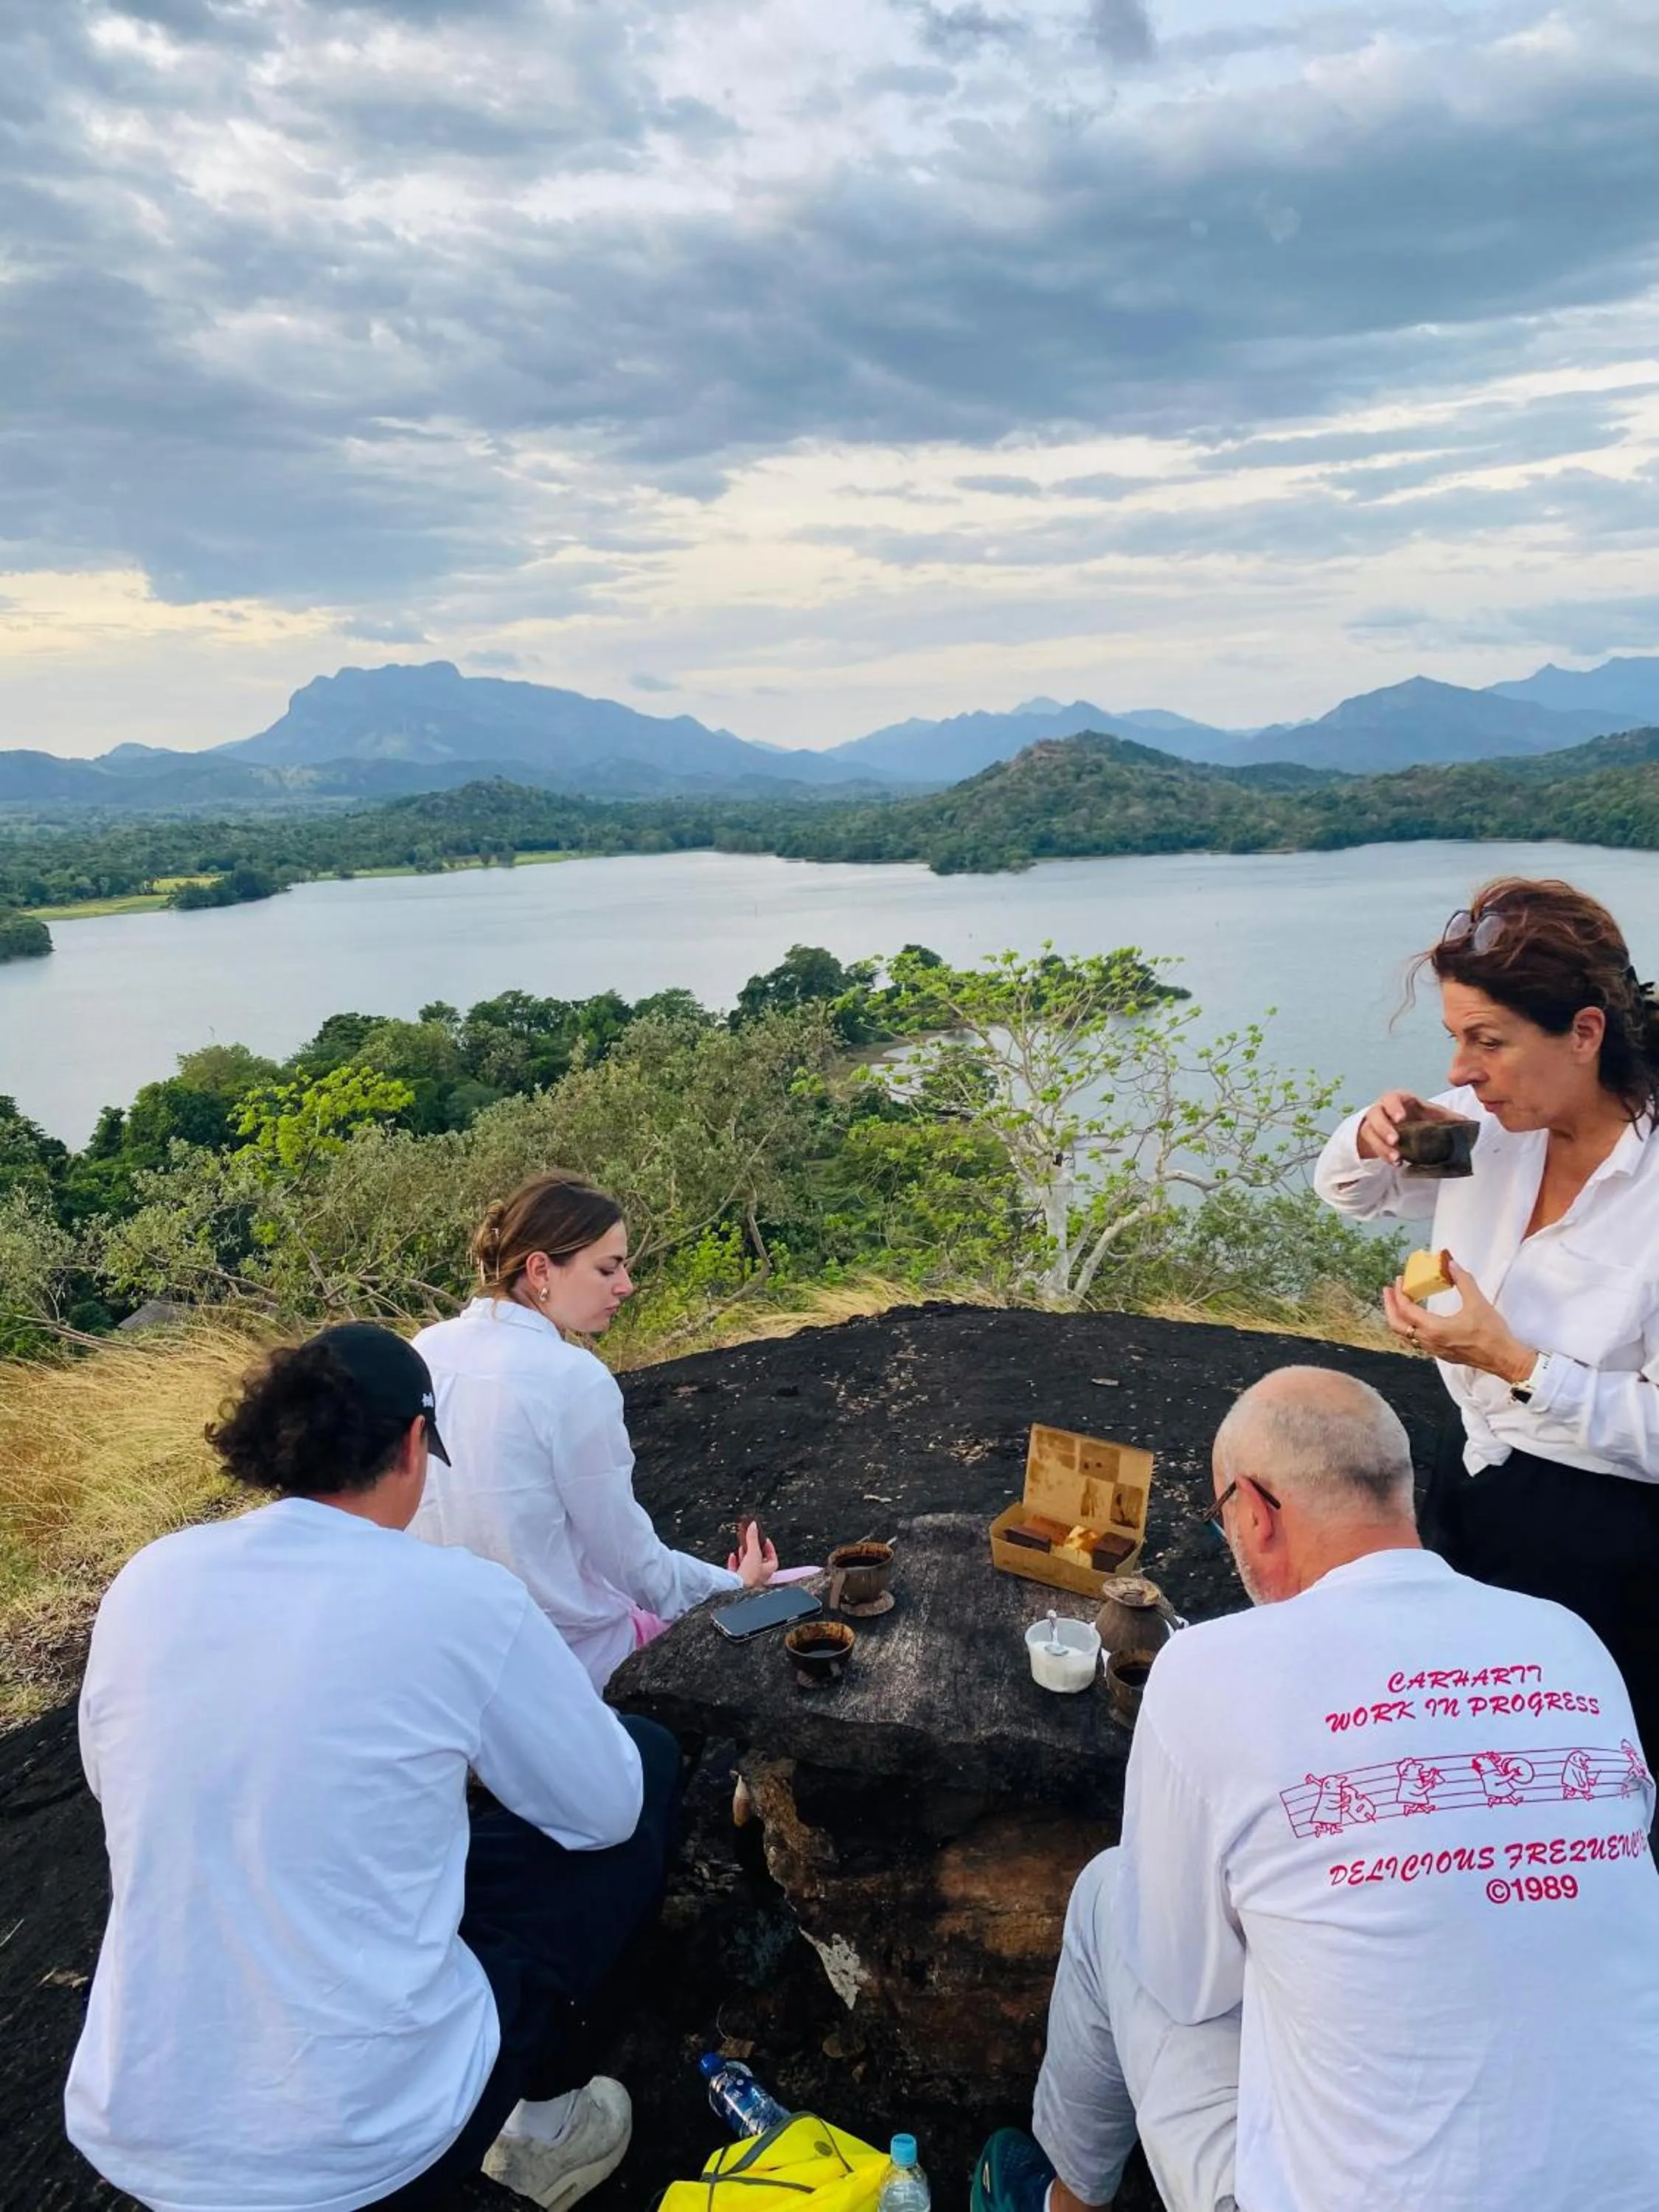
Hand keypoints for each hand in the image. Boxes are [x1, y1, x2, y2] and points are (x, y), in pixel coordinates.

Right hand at [728, 1525, 778, 1587]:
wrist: (736, 1590)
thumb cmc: (749, 1576)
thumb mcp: (753, 1552)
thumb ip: (753, 1538)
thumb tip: (754, 1526)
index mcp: (768, 1571)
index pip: (773, 1559)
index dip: (770, 1549)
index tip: (765, 1541)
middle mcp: (760, 1577)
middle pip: (759, 1561)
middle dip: (754, 1550)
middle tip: (751, 1541)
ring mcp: (749, 1580)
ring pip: (748, 1565)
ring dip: (745, 1555)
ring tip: (742, 1547)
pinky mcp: (737, 1582)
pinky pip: (737, 1570)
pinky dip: (735, 1562)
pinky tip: (732, 1556)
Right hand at [1356, 1090, 1460, 1163]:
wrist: (1396, 1124)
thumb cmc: (1415, 1116)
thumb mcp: (1430, 1115)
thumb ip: (1448, 1118)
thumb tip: (1469, 1123)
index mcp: (1399, 1100)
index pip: (1392, 1099)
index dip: (1394, 1107)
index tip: (1401, 1118)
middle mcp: (1382, 1109)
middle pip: (1375, 1114)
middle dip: (1384, 1128)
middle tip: (1394, 1140)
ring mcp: (1374, 1123)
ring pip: (1369, 1131)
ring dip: (1381, 1146)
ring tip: (1396, 1158)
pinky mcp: (1370, 1137)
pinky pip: (1371, 1145)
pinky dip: (1382, 1155)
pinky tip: (1395, 1162)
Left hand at [1383, 1257, 1535, 1382]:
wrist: (1504, 1359)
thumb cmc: (1491, 1333)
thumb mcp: (1478, 1302)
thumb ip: (1463, 1281)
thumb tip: (1451, 1264)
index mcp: (1434, 1329)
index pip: (1406, 1310)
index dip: (1399, 1293)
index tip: (1399, 1280)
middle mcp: (1429, 1342)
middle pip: (1397, 1325)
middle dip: (1390, 1306)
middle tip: (1389, 1290)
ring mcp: (1434, 1350)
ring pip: (1406, 1335)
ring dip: (1399, 1317)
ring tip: (1400, 1302)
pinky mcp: (1442, 1354)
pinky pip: (1417, 1340)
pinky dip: (1410, 1327)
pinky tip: (1418, 1318)